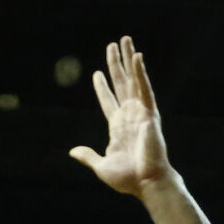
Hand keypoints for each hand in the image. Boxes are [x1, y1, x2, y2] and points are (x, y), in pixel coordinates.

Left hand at [70, 37, 172, 196]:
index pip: (108, 101)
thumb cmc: (128, 179)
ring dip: (128, 60)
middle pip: (121, 84)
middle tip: (113, 45)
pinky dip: (141, 72)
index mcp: (118, 127)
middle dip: (116, 64)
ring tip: (125, 40)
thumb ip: (88, 156)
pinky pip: (145, 88)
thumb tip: (73, 152)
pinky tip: (137, 56)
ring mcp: (140, 113)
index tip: (97, 73)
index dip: (102, 87)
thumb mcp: (101, 166)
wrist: (146, 183)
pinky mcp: (150, 114)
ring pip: (133, 80)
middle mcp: (130, 116)